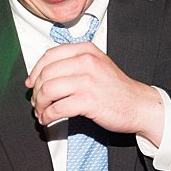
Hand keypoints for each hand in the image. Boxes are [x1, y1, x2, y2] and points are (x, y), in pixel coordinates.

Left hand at [25, 42, 164, 142]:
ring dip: (40, 105)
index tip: (32, 82)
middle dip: (36, 92)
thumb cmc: (116, 88)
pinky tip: (48, 119)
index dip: (35, 71)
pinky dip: (47, 116)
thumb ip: (73, 64)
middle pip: (46, 74)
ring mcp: (87, 81)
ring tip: (41, 112)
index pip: (49, 56)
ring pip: (48, 91)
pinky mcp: (88, 101)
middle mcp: (86, 62)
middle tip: (37, 102)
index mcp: (86, 50)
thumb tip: (43, 75)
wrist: (138, 105)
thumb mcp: (97, 65)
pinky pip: (57, 108)